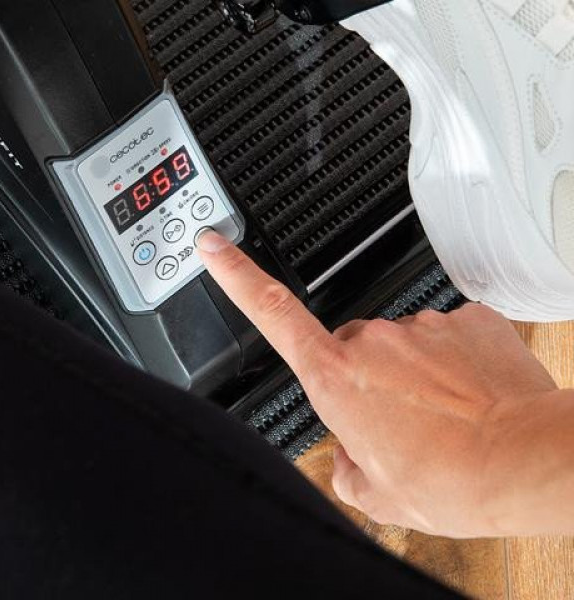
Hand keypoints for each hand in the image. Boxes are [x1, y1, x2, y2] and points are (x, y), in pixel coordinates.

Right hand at [197, 231, 561, 537]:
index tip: (213, 243)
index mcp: (334, 376)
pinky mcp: (466, 317)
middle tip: (402, 426)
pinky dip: (455, 365)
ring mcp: (420, 324)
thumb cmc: (452, 481)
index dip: (235, 273)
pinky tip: (472, 399)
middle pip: (351, 349)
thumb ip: (345, 467)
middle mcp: (371, 339)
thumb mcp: (376, 495)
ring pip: (404, 347)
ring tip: (445, 421)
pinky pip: (447, 337)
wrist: (526, 462)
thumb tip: (350, 455)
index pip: (270, 310)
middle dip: (367, 379)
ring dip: (416, 377)